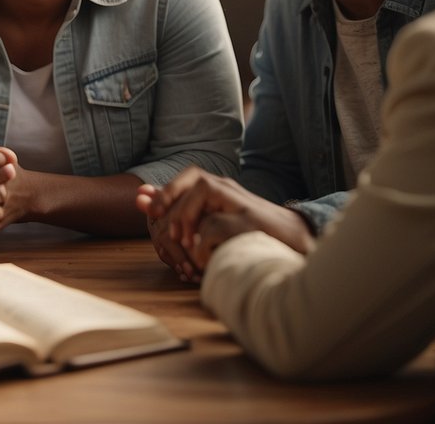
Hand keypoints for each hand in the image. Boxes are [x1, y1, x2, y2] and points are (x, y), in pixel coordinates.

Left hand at [136, 168, 315, 273]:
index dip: (168, 190)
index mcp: (221, 189)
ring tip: (185, 244)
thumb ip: (176, 207)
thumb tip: (140, 195)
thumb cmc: (246, 234)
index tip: (151, 211)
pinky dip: (203, 242)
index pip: (191, 176)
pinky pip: (216, 224)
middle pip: (196, 182)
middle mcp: (231, 191)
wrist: (293, 246)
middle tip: (170, 236)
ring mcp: (243, 205)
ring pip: (205, 192)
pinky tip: (202, 258)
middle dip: (175, 208)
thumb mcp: (209, 221)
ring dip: (188, 218)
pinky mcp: (251, 224)